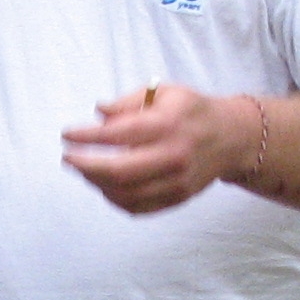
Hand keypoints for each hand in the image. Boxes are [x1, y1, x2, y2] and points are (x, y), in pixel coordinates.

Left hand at [60, 82, 258, 214]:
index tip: (67, 134)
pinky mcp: (178, 198)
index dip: (87, 136)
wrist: (232, 138)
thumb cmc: (191, 110)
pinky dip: (114, 199)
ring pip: (125, 194)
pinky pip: (137, 208)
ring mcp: (177, 181)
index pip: (119, 133)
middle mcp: (173, 156)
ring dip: (96, 184)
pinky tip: (104, 185)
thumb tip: (99, 112)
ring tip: (84, 169)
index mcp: (169, 124)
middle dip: (85, 166)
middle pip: (119, 171)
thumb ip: (130, 101)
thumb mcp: (165, 91)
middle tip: (67, 158)